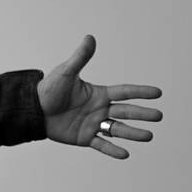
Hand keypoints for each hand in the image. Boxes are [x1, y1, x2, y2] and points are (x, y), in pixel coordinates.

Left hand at [37, 34, 162, 159]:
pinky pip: (101, 145)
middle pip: (126, 112)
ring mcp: (93, 124)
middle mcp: (100, 109)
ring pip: (118, 129)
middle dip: (143, 114)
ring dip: (133, 133)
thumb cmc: (48, 89)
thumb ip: (80, 58)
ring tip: (149, 136)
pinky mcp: (84, 138)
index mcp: (99, 94)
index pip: (124, 92)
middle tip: (159, 116)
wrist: (32, 110)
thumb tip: (89, 37)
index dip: (141, 92)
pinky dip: (113, 150)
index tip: (158, 93)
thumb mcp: (66, 73)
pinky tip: (125, 154)